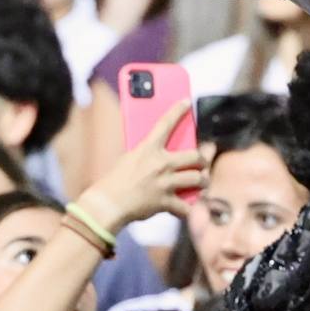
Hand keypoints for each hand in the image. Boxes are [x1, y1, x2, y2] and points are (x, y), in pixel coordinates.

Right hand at [81, 103, 206, 232]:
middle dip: (203, 160)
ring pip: (198, 179)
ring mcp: (165, 183)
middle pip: (196, 156)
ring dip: (203, 181)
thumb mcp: (128, 159)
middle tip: (203, 163)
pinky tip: (186, 207)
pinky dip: (187, 208)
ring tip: (202, 182)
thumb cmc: (114, 182)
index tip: (187, 102)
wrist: (106, 205)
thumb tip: (160, 154)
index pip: (165, 124)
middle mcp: (160, 164)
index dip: (177, 111)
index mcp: (148, 149)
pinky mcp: (165, 202)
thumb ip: (146, 155)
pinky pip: (186, 206)